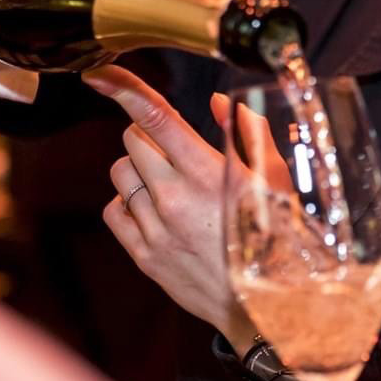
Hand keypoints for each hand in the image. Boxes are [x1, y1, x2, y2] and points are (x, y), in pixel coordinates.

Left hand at [87, 67, 252, 340]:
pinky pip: (114, 211)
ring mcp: (156, 228)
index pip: (156, 118)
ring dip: (138, 169)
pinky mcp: (144, 255)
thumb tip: (220, 101)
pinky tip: (156, 210)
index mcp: (209, 172)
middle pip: (133, 140)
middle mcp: (175, 197)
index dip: (124, 89)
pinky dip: (129, 203)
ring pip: (120, 173)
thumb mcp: (275, 179)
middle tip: (176, 150)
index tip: (100, 74)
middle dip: (150, 136)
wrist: (267, 305)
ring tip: (169, 183)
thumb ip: (247, 134)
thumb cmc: (279, 237)